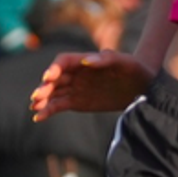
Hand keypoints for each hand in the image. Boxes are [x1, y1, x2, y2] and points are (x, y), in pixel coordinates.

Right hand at [31, 50, 153, 120]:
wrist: (142, 87)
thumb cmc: (135, 69)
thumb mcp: (125, 62)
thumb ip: (106, 59)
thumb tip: (86, 60)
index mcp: (85, 60)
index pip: (63, 61)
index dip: (54, 68)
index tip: (49, 77)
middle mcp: (76, 73)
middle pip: (55, 78)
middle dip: (45, 86)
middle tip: (38, 96)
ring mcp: (75, 88)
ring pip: (53, 93)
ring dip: (42, 99)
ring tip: (35, 107)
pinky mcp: (76, 102)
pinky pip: (59, 105)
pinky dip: (48, 111)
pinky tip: (39, 117)